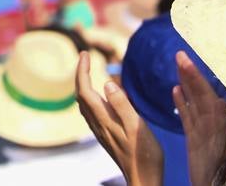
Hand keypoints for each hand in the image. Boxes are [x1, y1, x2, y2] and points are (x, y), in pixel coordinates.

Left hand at [76, 52, 163, 185]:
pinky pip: (91, 111)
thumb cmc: (144, 155)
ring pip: (84, 103)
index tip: (84, 53)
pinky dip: (92, 96)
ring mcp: (100, 130)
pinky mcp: (106, 135)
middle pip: (80, 94)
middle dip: (80, 73)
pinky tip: (102, 96)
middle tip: (86, 57)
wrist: (143, 179)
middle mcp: (97, 123)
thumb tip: (106, 82)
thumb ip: (122, 104)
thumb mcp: (137, 127)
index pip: (84, 89)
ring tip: (90, 71)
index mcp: (103, 119)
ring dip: (84, 84)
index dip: (81, 70)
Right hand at [174, 51, 225, 185]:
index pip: (204, 91)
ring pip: (194, 102)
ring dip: (186, 84)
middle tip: (179, 55)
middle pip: (199, 93)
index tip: (183, 58)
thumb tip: (220, 104)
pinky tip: (175, 92)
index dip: (194, 74)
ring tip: (178, 66)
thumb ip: (219, 123)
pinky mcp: (196, 138)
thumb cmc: (216, 169)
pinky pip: (188, 116)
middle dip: (189, 73)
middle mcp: (210, 122)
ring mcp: (203, 129)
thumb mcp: (218, 143)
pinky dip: (182, 103)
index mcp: (216, 121)